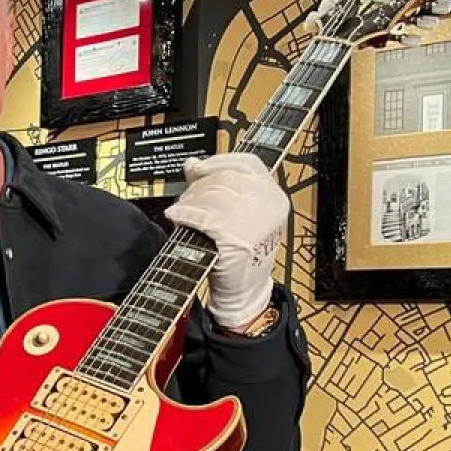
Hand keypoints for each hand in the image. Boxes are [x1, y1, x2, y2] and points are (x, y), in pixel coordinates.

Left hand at [163, 151, 289, 328]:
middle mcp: (268, 204)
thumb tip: (191, 164)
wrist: (245, 289)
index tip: (197, 168)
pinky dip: (184, 215)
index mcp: (274, 195)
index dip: (217, 162)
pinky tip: (177, 216)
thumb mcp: (239, 212)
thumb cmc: (240, 250)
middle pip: (224, 178)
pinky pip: (202, 218)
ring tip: (181, 209)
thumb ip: (222, 185)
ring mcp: (253, 221)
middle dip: (199, 186)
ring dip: (189, 201)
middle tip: (186, 197)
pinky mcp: (235, 238)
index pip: (247, 163)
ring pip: (211, 196)